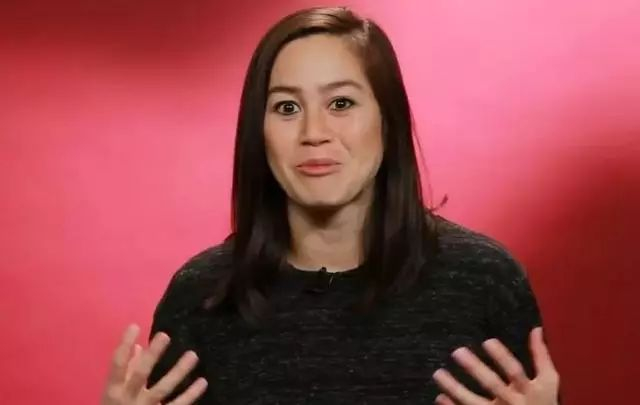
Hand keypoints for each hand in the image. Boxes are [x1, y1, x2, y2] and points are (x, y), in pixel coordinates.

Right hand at [101, 324, 207, 404]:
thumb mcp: (114, 392)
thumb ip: (125, 371)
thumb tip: (136, 347)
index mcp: (114, 390)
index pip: (117, 365)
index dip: (123, 345)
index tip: (134, 326)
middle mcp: (129, 398)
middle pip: (140, 375)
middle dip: (151, 356)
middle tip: (165, 335)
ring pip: (162, 389)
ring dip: (178, 372)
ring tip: (193, 355)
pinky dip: (190, 395)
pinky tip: (202, 381)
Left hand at [432, 327, 559, 404]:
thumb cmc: (545, 404)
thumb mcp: (549, 382)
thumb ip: (542, 357)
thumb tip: (536, 329)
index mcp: (529, 390)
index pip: (515, 371)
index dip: (502, 357)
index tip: (487, 341)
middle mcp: (513, 402)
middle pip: (492, 385)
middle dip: (475, 369)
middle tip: (457, 351)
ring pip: (474, 402)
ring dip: (455, 388)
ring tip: (438, 373)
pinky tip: (440, 396)